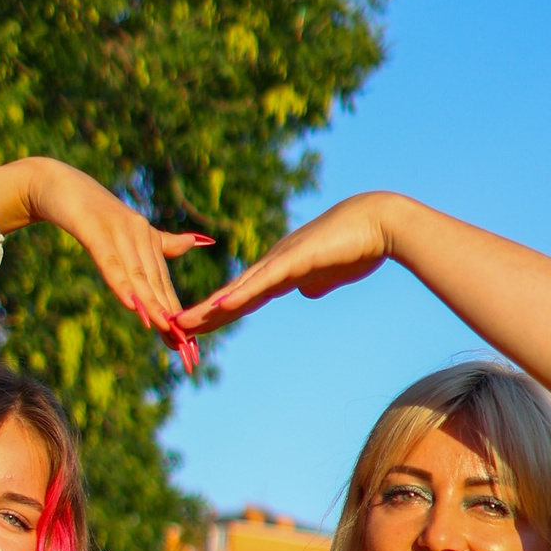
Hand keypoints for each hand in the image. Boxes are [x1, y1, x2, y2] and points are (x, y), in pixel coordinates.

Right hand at [0, 156, 210, 373]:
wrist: (54, 183)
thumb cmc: (89, 211)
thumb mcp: (126, 231)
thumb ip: (160, 242)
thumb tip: (196, 242)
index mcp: (147, 237)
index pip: (163, 282)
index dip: (176, 311)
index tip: (189, 340)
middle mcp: (138, 233)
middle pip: (155, 283)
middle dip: (169, 315)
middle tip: (182, 345)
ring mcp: (118, 231)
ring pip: (137, 275)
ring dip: (151, 304)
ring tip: (166, 330)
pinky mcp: (94, 229)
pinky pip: (110, 262)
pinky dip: (121, 284)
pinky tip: (132, 305)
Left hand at [176, 193, 397, 338]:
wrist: (379, 223)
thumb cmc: (358, 246)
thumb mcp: (329, 274)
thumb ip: (315, 283)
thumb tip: (305, 293)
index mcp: (280, 269)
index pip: (242, 296)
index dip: (218, 312)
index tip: (197, 327)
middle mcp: (273, 263)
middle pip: (231, 293)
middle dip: (202, 313)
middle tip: (172, 328)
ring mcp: (281, 260)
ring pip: (238, 289)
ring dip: (209, 308)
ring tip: (181, 323)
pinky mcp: (295, 260)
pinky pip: (262, 282)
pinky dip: (240, 295)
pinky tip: (219, 307)